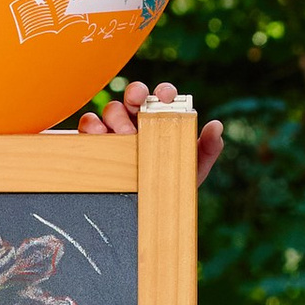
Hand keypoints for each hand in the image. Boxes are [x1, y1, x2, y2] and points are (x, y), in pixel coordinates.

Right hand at [76, 76, 223, 186]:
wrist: (147, 213)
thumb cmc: (170, 185)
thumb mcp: (192, 170)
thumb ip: (207, 149)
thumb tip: (216, 125)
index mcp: (159, 121)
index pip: (160, 97)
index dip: (163, 91)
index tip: (165, 96)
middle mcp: (136, 120)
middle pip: (132, 97)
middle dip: (136, 96)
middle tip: (139, 106)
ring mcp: (113, 130)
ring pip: (110, 109)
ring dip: (116, 116)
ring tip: (124, 134)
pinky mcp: (93, 141)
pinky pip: (88, 124)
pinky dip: (92, 126)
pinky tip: (99, 136)